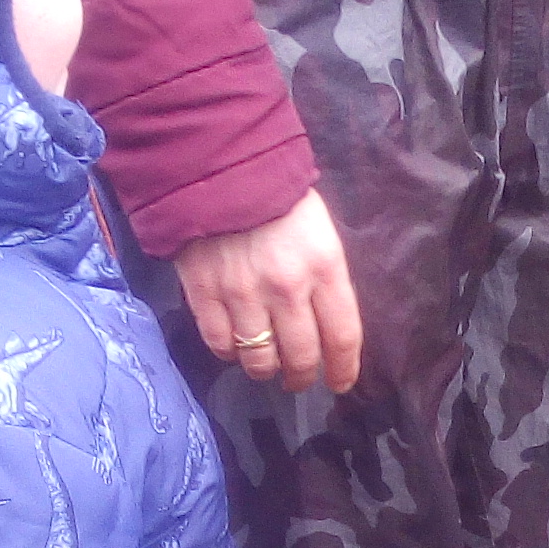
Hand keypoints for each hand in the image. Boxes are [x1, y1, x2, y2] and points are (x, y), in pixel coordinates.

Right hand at [169, 189, 363, 394]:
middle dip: (304, 376)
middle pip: (301, 357)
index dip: (344, 369)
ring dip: (266, 370)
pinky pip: (220, 344)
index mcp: (324, 267)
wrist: (216, 166)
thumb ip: (325, 277)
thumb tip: (328, 324)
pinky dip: (230, 353)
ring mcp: (242, 294)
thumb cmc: (276, 195)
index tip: (341, 381)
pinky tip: (235, 345)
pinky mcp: (204, 294)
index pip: (342, 337)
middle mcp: (286, 288)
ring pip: (259, 359)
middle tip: (300, 379)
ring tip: (267, 366)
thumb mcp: (320, 230)